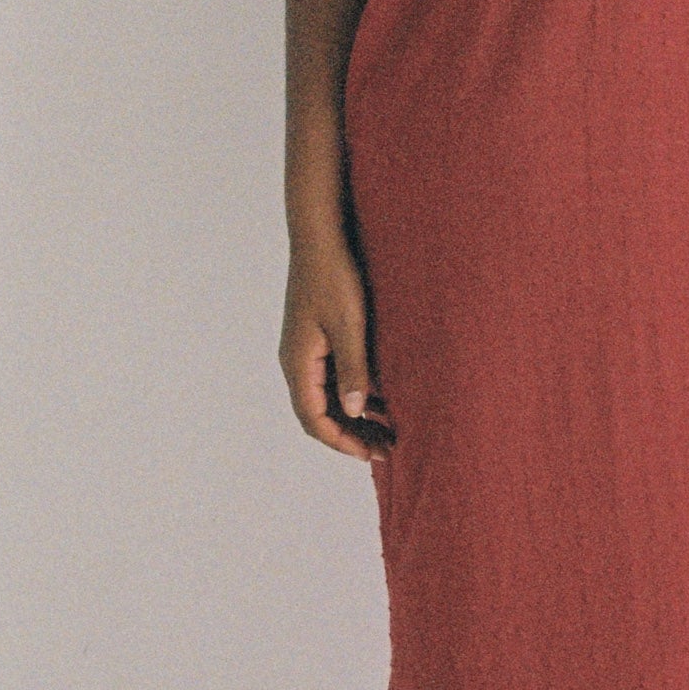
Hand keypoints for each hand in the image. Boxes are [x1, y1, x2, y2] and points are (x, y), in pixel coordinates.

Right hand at [281, 237, 394, 465]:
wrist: (321, 234)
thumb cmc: (334, 275)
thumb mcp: (349, 324)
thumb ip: (353, 369)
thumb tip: (355, 412)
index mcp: (299, 362)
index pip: (314, 418)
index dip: (342, 441)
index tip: (370, 454)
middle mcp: (298, 360)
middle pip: (321, 412)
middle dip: (352, 434)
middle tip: (387, 448)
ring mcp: (308, 348)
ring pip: (329, 396)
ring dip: (356, 414)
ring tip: (390, 427)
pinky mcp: (319, 336)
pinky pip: (335, 376)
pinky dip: (357, 391)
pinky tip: (383, 396)